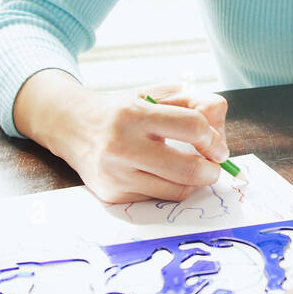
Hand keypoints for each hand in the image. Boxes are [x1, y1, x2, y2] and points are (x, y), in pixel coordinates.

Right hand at [64, 82, 229, 202]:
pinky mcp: (112, 195)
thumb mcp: (155, 95)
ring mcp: (116, 175)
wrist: (73, 126)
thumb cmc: (122, 110)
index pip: (192, 126)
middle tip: (214, 165)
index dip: (213, 137)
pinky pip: (158, 198)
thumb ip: (194, 103)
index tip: (216, 144)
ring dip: (195, 182)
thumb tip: (220, 137)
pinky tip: (165, 174)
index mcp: (135, 114)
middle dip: (212, 170)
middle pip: (189, 168)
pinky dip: (170, 188)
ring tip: (193, 168)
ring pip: (177, 190)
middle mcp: (122, 146)